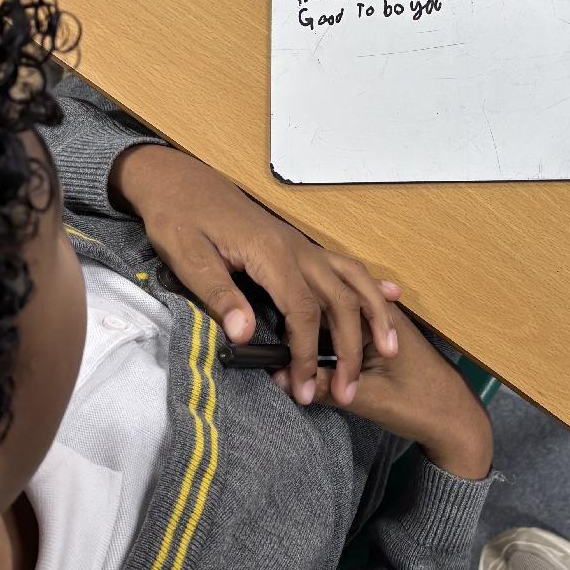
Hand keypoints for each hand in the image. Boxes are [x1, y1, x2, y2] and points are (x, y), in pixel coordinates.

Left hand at [109, 144, 399, 405]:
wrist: (179, 180)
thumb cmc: (179, 216)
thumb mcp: (186, 257)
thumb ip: (218, 295)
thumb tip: (244, 334)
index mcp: (270, 254)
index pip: (303, 312)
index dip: (307, 355)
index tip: (304, 389)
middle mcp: (296, 249)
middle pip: (340, 301)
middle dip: (349, 349)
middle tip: (348, 389)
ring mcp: (301, 246)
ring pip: (353, 279)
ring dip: (374, 315)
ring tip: (390, 348)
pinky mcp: (298, 245)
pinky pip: (344, 265)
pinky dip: (370, 284)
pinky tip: (390, 295)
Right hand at [275, 311, 492, 480]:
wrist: (456, 421)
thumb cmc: (422, 405)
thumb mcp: (369, 399)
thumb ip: (324, 387)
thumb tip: (279, 379)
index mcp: (379, 315)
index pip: (326, 301)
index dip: (294, 318)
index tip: (267, 339)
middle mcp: (377, 310)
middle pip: (326, 307)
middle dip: (297, 323)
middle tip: (266, 344)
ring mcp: (376, 324)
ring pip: (332, 319)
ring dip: (309, 332)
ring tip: (277, 347)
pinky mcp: (376, 340)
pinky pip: (341, 330)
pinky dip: (322, 340)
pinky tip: (302, 352)